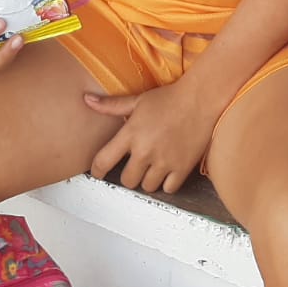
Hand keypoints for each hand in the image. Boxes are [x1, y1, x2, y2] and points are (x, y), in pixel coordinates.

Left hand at [85, 79, 220, 193]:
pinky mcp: (182, 168)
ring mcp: (164, 161)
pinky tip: (167, 171)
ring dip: (147, 180)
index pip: (104, 160)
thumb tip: (87, 100)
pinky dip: (167, 183)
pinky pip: (169, 188)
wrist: (200, 99)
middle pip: (127, 180)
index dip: (98, 170)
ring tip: (151, 168)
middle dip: (128, 175)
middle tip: (134, 166)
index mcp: (131, 134)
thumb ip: (111, 105)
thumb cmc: (169, 98)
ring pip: (147, 186)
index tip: (98, 173)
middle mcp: (145, 151)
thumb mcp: (138, 100)